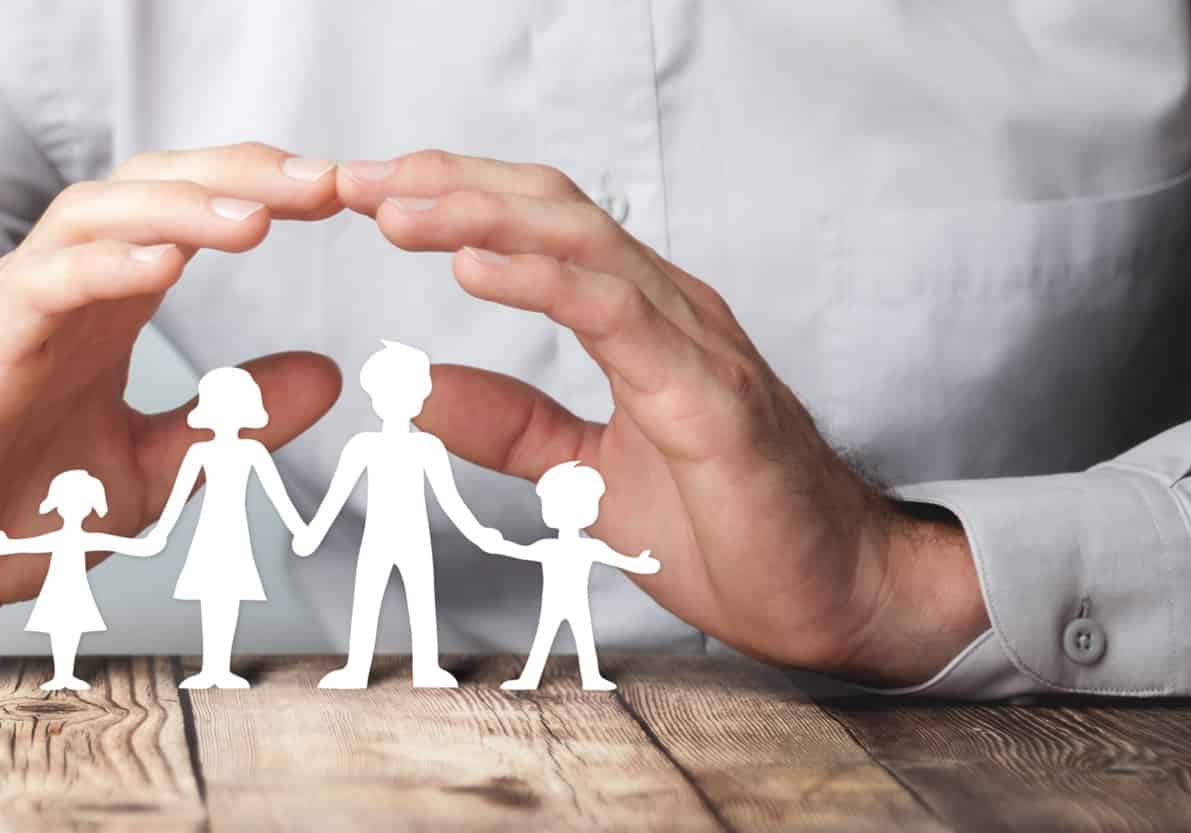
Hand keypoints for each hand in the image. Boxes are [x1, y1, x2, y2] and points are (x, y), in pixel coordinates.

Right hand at [0, 143, 347, 652]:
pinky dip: (103, 265)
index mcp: (103, 306)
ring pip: (91, 215)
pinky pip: (41, 284)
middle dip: (237, 175)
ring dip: (179, 207)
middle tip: (323, 184)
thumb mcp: (154, 470)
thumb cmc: (9, 516)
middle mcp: (59, 290)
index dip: (260, 191)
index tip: (343, 198)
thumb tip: (327, 374)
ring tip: (256, 217)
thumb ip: (231, 422)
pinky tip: (163, 266)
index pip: (184, 210)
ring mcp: (12, 313)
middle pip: (147, 186)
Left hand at [338, 150, 984, 686]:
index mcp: (640, 318)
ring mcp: (695, 348)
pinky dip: (541, 283)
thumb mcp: (584, 473)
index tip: (367, 190)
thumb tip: (416, 389)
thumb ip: (511, 425)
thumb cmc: (728, 527)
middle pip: (552, 210)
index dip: (455, 196)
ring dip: (481, 219)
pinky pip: (619, 318)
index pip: (540, 224)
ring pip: (582, 245)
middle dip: (450, 186)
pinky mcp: (710, 401)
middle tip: (358, 179)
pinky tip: (472, 268)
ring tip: (399, 211)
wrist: (832, 596)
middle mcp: (670, 310)